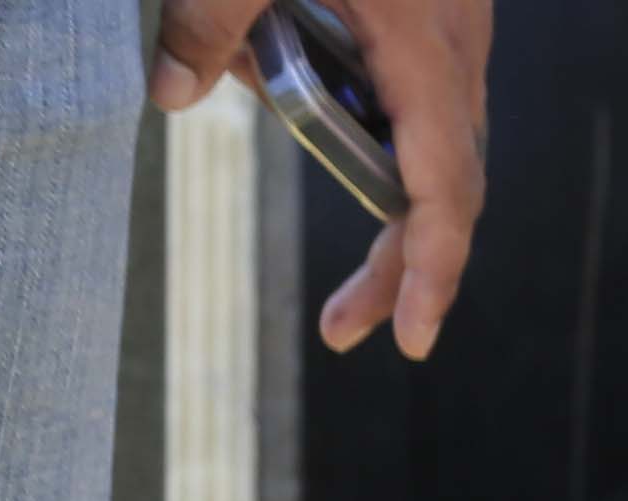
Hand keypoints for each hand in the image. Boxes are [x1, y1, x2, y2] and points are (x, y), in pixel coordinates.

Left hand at [156, 0, 487, 359]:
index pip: (447, 193)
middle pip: (448, 188)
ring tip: (289, 160)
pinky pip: (408, 92)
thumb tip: (173, 96)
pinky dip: (366, 122)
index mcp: (426, 53)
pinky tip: (297, 87)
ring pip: (427, 140)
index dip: (431, 274)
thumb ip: (207, 15)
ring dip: (371, 181)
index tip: (409, 341)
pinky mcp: (431, 13)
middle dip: (401, 262)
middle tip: (342, 328)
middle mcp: (454, 56)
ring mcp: (451, 35)